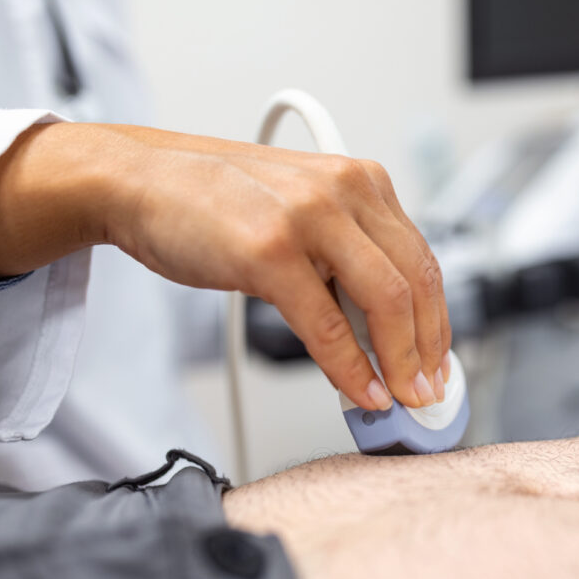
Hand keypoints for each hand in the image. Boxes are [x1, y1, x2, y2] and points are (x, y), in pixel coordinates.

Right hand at [0, 123, 450, 410]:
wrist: (139, 180)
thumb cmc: (217, 202)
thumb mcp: (302, 214)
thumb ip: (346, 260)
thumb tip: (382, 334)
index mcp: (361, 181)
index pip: (422, 259)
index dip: (438, 321)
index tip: (439, 361)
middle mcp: (345, 190)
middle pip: (416, 283)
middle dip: (429, 349)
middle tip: (429, 391)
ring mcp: (308, 217)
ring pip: (385, 302)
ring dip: (401, 362)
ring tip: (402, 398)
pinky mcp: (270, 251)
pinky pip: (327, 324)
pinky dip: (350, 367)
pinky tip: (360, 392)